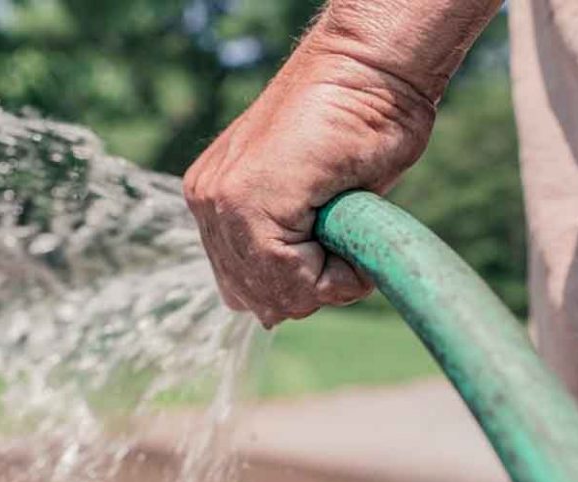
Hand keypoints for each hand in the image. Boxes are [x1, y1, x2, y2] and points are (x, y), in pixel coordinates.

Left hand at [183, 26, 435, 327]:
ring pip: (274, 294)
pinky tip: (351, 230)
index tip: (337, 249)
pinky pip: (291, 278)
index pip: (246, 288)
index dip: (301, 287)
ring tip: (348, 231)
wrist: (370, 71)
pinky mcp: (245, 199)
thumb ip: (284, 248)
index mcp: (216, 203)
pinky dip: (337, 275)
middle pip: (255, 299)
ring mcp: (220, 200)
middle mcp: (208, 203)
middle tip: (344, 242)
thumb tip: (270, 313)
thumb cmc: (356, 128)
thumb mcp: (313, 204)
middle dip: (309, 289)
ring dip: (325, 281)